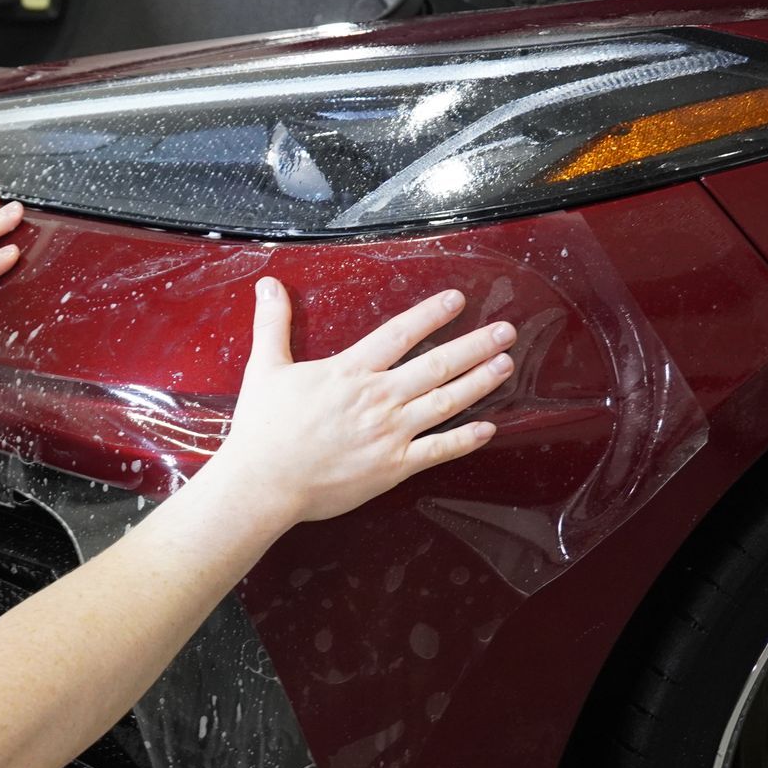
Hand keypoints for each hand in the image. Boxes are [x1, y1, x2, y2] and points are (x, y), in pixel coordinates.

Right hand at [209, 279, 512, 525]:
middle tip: (505, 330)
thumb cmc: (262, 429)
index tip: (457, 300)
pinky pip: (438, 450)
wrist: (264, 483)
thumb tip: (269, 284)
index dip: (430, 314)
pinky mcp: (392, 466)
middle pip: (436, 365)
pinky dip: (466, 440)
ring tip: (504, 365)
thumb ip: (272, 323)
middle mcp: (377, 398)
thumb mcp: (265, 367)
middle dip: (474, 345)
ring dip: (479, 382)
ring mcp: (389, 433)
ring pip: (445, 402)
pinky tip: (489, 428)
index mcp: (349, 372)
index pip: (399, 334)